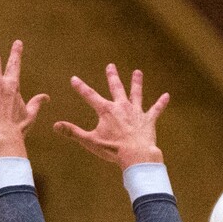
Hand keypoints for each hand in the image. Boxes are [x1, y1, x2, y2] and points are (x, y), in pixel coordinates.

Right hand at [54, 63, 168, 168]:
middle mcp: (121, 106)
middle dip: (112, 76)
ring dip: (137, 83)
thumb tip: (55, 126)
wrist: (136, 155)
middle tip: (110, 66)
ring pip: (136, 94)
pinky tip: (167, 96)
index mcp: (106, 110)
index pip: (90, 96)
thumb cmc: (113, 150)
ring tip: (138, 72)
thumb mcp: (90, 141)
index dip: (81, 87)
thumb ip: (73, 132)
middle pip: (116, 88)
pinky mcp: (148, 121)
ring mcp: (136, 112)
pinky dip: (161, 103)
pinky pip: (156, 110)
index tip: (74, 78)